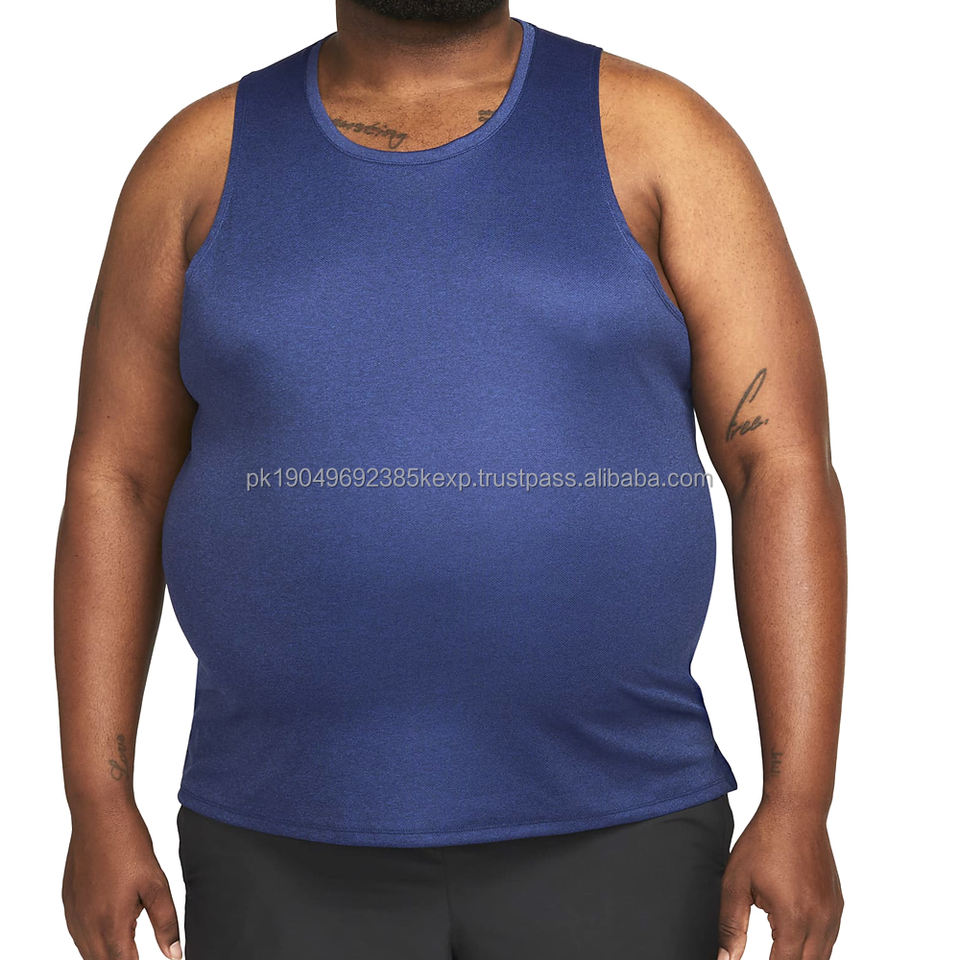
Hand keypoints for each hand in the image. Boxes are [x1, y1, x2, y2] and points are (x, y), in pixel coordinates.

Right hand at [62, 802, 181, 959]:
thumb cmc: (129, 846)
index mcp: (111, 925)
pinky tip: (110, 926)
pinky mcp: (68, 903)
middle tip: (139, 949)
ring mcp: (74, 915)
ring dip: (108, 953)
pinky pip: (78, 934)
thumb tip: (174, 954)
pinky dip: (94, 940)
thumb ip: (166, 923)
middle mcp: (87, 927)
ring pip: (88, 952)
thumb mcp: (157, 884)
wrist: (100, 816)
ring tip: (130, 942)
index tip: (151, 958)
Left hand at [717, 800, 842, 959]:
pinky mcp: (837, 904)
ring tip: (776, 948)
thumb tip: (725, 959)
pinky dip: (813, 947)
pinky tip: (794, 938)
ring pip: (822, 957)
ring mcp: (833, 913)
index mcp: (793, 919)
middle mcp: (820, 921)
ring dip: (800, 958)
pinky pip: (829, 939)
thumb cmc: (764, 841)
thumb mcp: (735, 882)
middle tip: (766, 954)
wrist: (796, 810)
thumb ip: (731, 925)